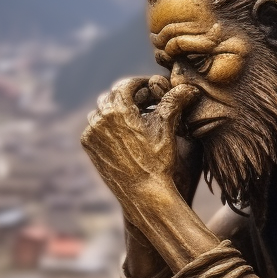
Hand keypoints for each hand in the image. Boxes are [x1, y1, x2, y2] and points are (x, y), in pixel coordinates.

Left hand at [80, 77, 199, 205]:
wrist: (143, 194)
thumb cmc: (158, 160)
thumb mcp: (167, 128)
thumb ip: (173, 101)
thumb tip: (188, 87)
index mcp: (119, 109)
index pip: (127, 84)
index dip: (142, 84)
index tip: (152, 88)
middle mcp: (100, 118)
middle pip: (113, 96)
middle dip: (129, 96)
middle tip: (144, 102)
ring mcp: (92, 132)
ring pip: (101, 111)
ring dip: (115, 110)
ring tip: (134, 117)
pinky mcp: (88, 145)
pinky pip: (95, 127)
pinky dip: (106, 126)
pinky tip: (122, 133)